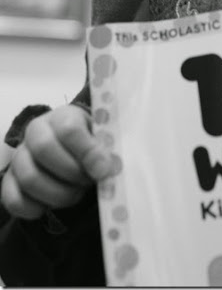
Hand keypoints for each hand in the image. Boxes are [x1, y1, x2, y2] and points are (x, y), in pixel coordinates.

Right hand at [1, 104, 113, 219]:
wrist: (71, 152)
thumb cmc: (90, 144)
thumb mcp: (102, 139)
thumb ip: (104, 149)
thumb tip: (106, 168)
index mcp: (61, 116)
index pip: (69, 129)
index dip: (88, 152)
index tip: (104, 170)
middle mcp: (35, 132)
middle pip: (44, 149)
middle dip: (71, 172)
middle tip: (88, 182)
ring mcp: (19, 157)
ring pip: (29, 178)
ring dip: (58, 194)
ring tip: (76, 194)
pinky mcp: (9, 181)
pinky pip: (14, 200)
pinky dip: (35, 209)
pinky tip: (52, 207)